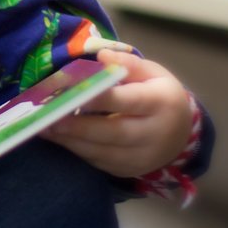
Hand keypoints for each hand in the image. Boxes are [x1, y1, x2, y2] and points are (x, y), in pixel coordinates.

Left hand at [40, 48, 193, 177]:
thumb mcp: (152, 73)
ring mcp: (143, 157)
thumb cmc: (160, 95)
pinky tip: (60, 139)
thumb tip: (102, 56)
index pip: (128, 101)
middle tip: (50, 118)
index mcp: (161, 103)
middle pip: (114, 132)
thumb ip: (127, 63)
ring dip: (72, 141)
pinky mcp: (129, 170)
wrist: (181, 133)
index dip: (100, 98)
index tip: (73, 92)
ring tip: (45, 128)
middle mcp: (154, 133)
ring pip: (104, 152)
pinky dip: (78, 151)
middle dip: (79, 127)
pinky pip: (100, 163)